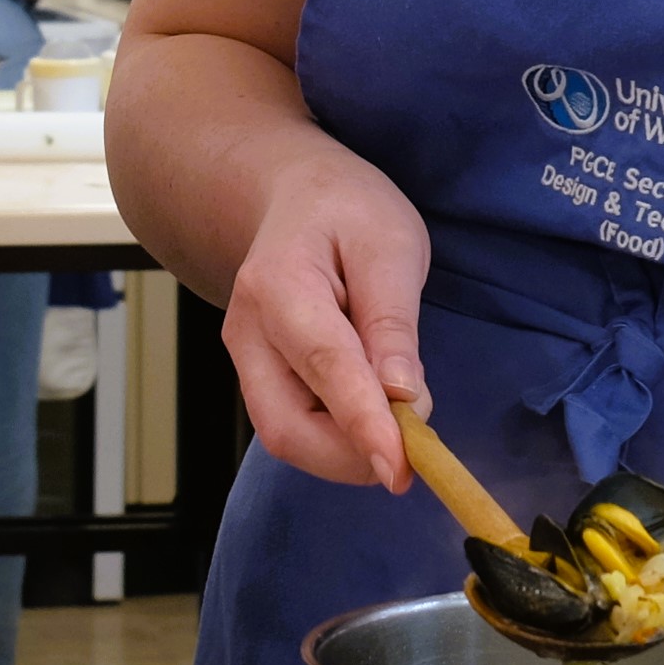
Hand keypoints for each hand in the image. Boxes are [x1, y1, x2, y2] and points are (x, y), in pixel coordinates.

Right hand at [220, 151, 434, 491]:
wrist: (296, 197)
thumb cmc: (347, 211)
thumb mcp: (390, 245)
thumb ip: (394, 322)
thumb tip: (404, 398)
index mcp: (280, 284)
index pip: (324, 366)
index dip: (362, 423)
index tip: (399, 467)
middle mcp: (248, 332)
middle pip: (287, 426)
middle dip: (352, 455)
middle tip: (416, 447)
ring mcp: (247, 360)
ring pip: (288, 437)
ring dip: (348, 451)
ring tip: (400, 422)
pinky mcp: (260, 379)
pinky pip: (296, 427)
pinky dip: (339, 438)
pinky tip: (374, 413)